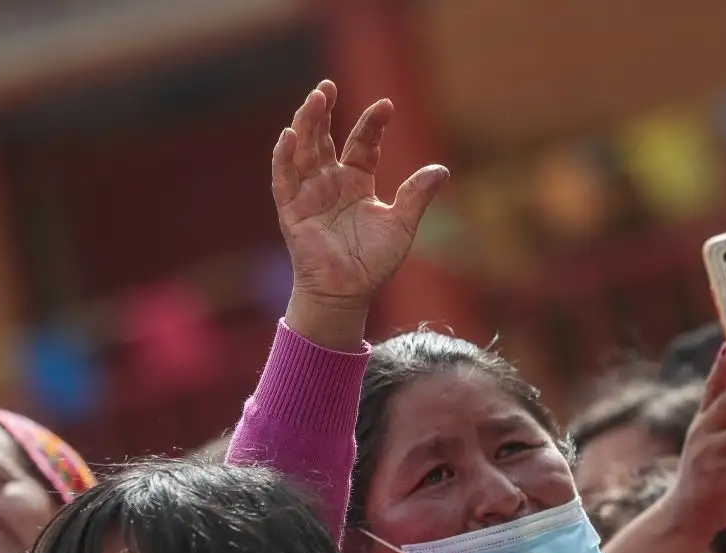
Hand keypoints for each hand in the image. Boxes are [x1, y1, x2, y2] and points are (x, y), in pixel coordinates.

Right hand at [274, 80, 447, 348]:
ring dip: (305, 123)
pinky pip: (284, 179)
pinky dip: (284, 157)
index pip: (361, 143)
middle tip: (328, 86)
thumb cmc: (373, 263)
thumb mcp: (401, 225)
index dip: (372, 124)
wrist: (348, 294)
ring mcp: (309, 194)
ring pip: (303, 150)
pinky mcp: (291, 210)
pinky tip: (290, 135)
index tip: (387, 106)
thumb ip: (416, 196)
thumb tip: (442, 169)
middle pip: (324, 138)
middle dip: (324, 111)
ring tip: (314, 99)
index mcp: (356, 182)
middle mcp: (330, 182)